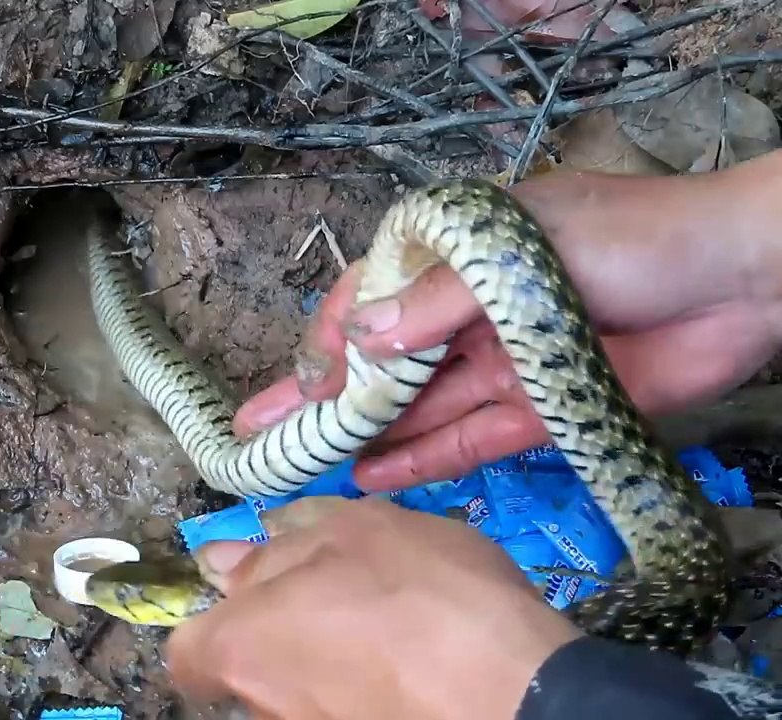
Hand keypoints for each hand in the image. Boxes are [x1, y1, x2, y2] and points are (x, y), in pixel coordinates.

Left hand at [165, 498, 582, 719]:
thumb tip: (226, 559)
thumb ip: (280, 545)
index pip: (186, 654)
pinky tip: (418, 670)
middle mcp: (264, 706)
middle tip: (347, 602)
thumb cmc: (421, 592)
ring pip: (303, 695)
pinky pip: (350, 710)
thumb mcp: (355, 530)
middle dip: (285, 640)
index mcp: (242, 645)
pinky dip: (370, 693)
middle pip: (251, 672)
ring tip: (396, 633)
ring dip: (332, 665)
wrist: (514, 691)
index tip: (258, 601)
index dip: (215, 625)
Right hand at [234, 152, 781, 490]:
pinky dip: (425, 457)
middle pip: (382, 361)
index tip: (287, 386)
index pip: (368, 296)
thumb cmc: (625, 239)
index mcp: (455, 253)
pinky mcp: (540, 409)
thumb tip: (357, 340)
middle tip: (260, 435)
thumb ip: (435, 301)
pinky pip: (470, 436)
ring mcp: (501, 362)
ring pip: (419, 405)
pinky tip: (374, 476)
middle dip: (321, 397)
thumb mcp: (515, 251)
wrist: (741, 278)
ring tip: (305, 467)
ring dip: (364, 434)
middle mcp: (468, 311)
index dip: (323, 342)